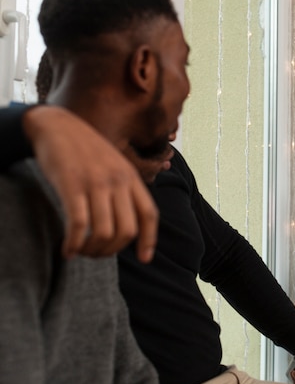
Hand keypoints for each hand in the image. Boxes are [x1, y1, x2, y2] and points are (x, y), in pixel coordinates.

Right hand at [22, 105, 157, 261]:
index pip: (149, 214)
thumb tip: (128, 221)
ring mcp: (95, 183)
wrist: (57, 125)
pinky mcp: (71, 185)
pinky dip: (74, 244)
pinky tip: (68, 250)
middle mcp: (117, 181)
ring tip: (82, 252)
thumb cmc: (86, 150)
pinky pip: (79, 225)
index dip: (149, 239)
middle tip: (97, 254)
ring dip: (93, 250)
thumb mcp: (114, 164)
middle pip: (127, 230)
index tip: (145, 258)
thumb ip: (124, 189)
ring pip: (104, 232)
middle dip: (113, 250)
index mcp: (131, 177)